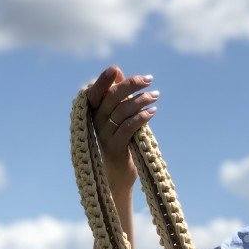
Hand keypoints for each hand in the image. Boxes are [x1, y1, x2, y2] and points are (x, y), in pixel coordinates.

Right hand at [85, 64, 159, 189]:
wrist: (117, 179)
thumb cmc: (119, 146)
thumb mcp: (117, 121)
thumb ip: (118, 99)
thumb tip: (120, 74)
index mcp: (93, 114)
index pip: (95, 92)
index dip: (103, 79)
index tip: (116, 69)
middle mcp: (95, 123)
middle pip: (111, 97)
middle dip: (130, 85)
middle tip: (149, 80)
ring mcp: (103, 136)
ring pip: (122, 111)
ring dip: (141, 100)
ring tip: (155, 95)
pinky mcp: (115, 148)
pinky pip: (128, 127)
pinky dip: (141, 117)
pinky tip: (152, 112)